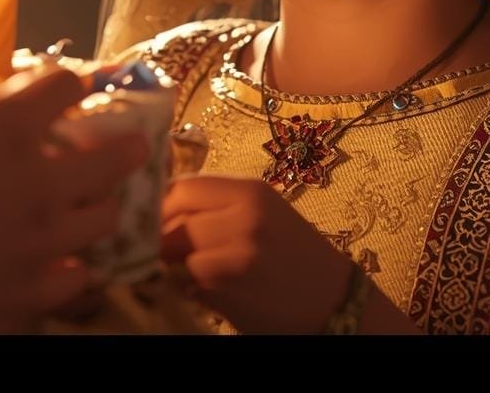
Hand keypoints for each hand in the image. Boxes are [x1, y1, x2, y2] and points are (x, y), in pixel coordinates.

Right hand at [0, 5, 148, 331]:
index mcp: (4, 130)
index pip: (60, 90)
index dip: (69, 81)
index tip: (77, 81)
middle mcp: (35, 187)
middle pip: (104, 162)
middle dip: (122, 149)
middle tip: (137, 146)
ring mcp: (33, 249)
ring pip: (96, 225)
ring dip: (103, 211)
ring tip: (105, 207)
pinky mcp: (19, 301)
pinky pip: (67, 286)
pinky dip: (70, 275)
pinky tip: (68, 272)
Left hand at [161, 175, 353, 333]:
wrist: (335, 301)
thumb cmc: (296, 256)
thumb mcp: (264, 215)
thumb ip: (219, 206)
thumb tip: (162, 210)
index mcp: (251, 192)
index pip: (183, 187)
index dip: (162, 204)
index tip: (154, 219)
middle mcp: (245, 216)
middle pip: (174, 219)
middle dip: (162, 237)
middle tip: (165, 250)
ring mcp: (237, 252)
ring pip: (176, 253)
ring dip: (175, 265)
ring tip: (193, 271)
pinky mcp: (231, 287)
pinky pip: (189, 283)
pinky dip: (191, 289)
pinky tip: (210, 290)